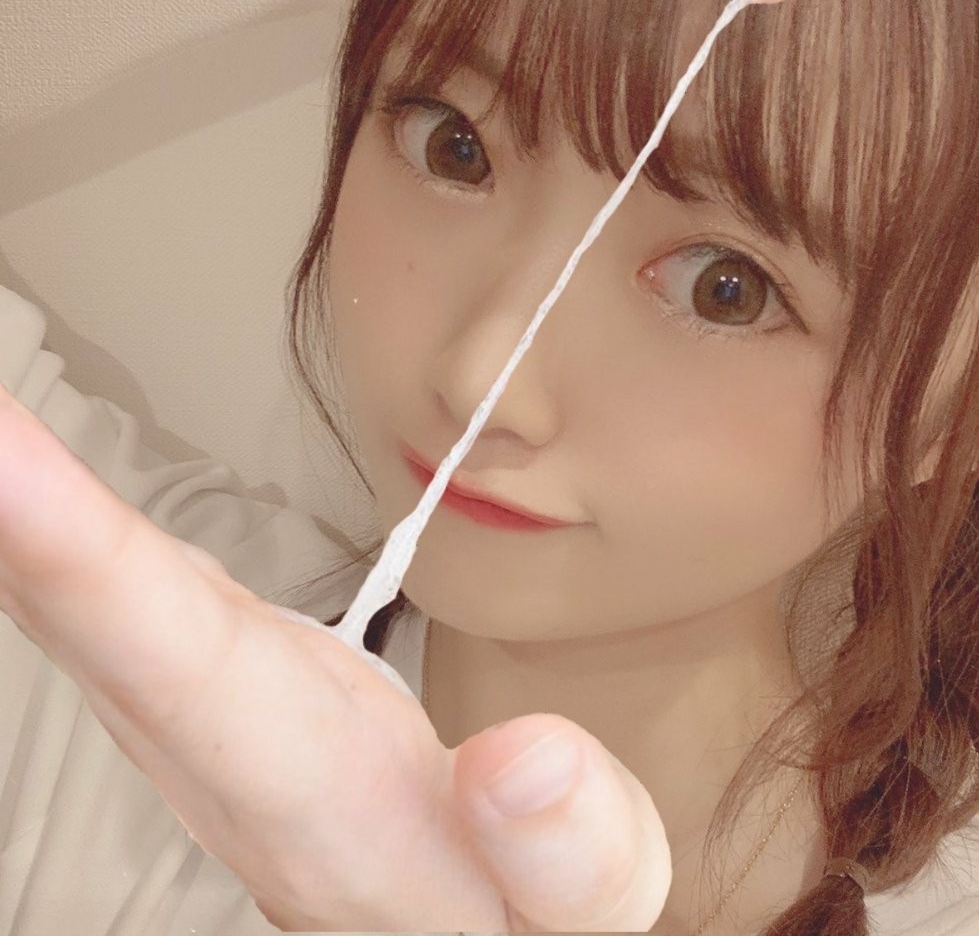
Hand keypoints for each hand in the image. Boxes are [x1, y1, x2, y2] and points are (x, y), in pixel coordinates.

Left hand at [0, 385, 670, 931]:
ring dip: (15, 496)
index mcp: (308, 791)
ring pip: (76, 596)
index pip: (175, 658)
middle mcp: (217, 743)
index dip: (80, 557)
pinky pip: (110, 586)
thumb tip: (525, 760)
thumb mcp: (580, 911)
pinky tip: (21, 474)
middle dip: (10, 492)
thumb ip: (572, 852)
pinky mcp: (209, 673)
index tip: (0, 458)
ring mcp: (198, 707)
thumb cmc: (512, 911)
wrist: (451, 929)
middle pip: (85, 608)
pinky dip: (55, 523)